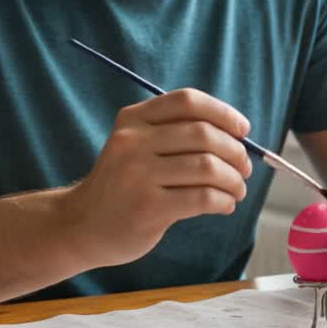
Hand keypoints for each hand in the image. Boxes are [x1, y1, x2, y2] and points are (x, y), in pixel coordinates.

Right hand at [65, 89, 252, 267]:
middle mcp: (132, 142)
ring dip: (234, 180)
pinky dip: (224, 201)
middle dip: (235, 151)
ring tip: (237, 190)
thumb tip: (237, 136)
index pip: (187, 101)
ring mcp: (138, 175)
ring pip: (207, 167)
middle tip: (244, 168)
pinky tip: (225, 205)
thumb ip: (174, 134)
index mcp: (132, 119)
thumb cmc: (123, 185)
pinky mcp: (147, 207)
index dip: (223, 113)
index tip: (242, 130)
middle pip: (203, 134)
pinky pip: (202, 198)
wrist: (82, 225)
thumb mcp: (137, 147)